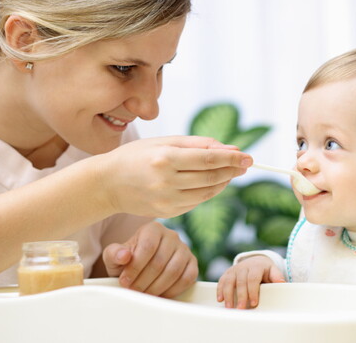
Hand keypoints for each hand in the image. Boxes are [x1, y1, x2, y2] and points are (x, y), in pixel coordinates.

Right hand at [99, 136, 251, 217]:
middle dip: (232, 170)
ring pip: (207, 193)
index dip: (232, 158)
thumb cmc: (137, 156)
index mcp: (165, 159)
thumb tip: (231, 149)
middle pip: (211, 177)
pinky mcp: (167, 214)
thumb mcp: (165, 141)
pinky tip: (210, 182)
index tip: (248, 157)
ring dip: (223, 182)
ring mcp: (167, 201)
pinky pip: (196, 202)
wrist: (107, 183)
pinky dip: (208, 192)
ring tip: (229, 172)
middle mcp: (166, 182)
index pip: (209, 159)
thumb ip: (199, 144)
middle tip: (244, 164)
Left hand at [102, 221, 197, 297]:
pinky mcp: (192, 263)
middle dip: (144, 281)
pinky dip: (173, 290)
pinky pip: (187, 278)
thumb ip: (114, 253)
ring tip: (145, 294)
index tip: (125, 281)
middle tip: (134, 291)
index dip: (135, 267)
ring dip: (157, 287)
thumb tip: (123, 255)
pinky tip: (161, 294)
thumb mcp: (114, 256)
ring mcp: (184, 249)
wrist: (141, 267)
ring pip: (174, 271)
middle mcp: (171, 236)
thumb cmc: (127, 261)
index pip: (148, 247)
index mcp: (153, 229)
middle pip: (160, 261)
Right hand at [217, 256, 284, 308]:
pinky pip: (222, 280)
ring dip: (228, 294)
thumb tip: (282, 283)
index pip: (253, 279)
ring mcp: (234, 269)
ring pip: (229, 281)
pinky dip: (220, 290)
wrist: (255, 260)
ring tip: (229, 307)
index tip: (254, 303)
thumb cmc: (265, 270)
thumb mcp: (273, 271)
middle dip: (241, 296)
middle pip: (241, 282)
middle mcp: (244, 266)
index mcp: (256, 266)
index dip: (253, 291)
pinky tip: (220, 299)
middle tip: (241, 308)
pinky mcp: (227, 273)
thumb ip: (277, 276)